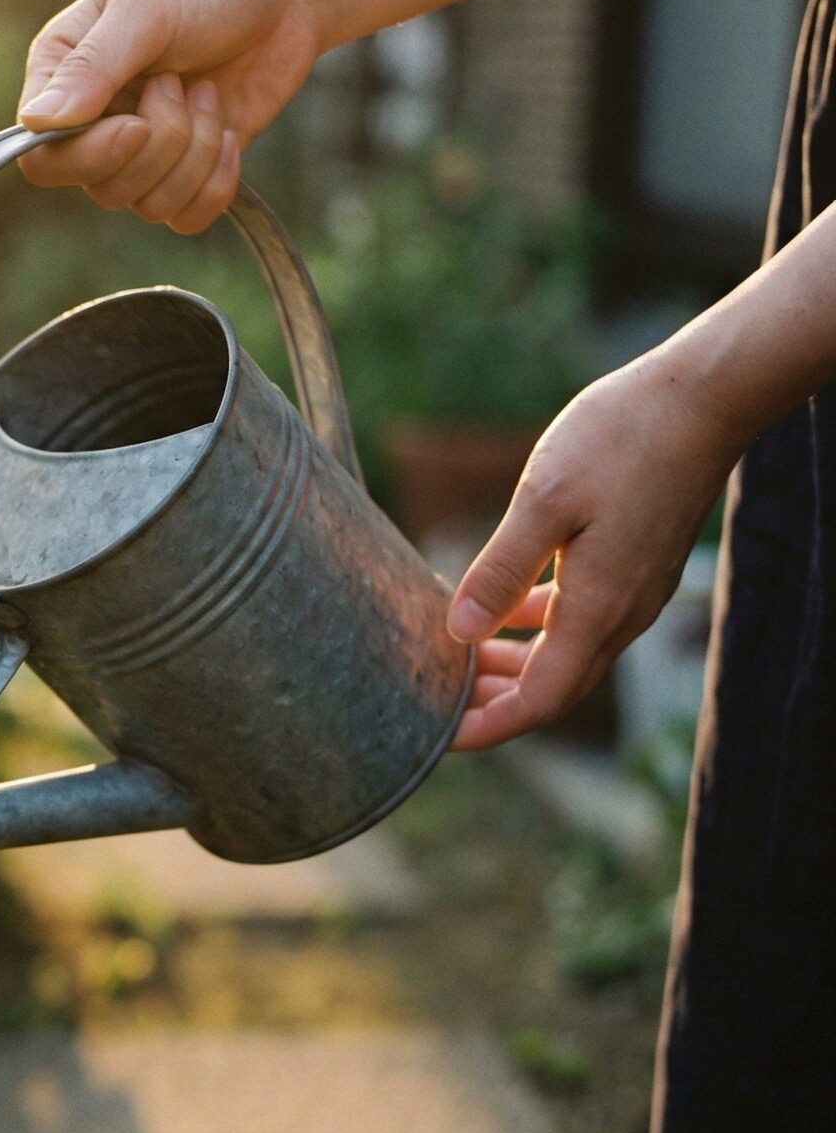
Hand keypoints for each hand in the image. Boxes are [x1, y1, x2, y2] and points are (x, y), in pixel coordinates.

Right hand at [15, 0, 323, 231]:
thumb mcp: (146, 9)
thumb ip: (92, 66)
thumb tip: (34, 122)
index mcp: (61, 75)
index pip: (43, 156)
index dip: (89, 156)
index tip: (136, 124)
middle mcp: (93, 122)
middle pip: (101, 187)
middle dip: (159, 143)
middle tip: (180, 82)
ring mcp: (140, 151)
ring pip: (148, 205)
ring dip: (194, 153)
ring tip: (208, 93)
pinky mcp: (186, 171)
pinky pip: (185, 218)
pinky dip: (216, 183)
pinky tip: (229, 133)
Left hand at [446, 350, 738, 750]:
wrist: (703, 396)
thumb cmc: (622, 438)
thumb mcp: (543, 501)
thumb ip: (500, 571)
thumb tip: (458, 633)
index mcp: (598, 610)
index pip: (539, 703)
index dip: (485, 727)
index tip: (434, 735)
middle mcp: (622, 614)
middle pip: (550, 688)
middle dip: (490, 702)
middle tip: (430, 696)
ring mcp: (633, 592)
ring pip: (564, 654)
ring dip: (510, 664)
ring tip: (452, 659)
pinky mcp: (635, 566)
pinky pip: (578, 618)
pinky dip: (533, 626)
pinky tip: (498, 610)